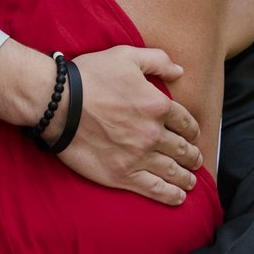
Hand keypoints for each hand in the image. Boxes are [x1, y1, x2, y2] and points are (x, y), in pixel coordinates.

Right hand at [59, 46, 202, 205]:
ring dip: (186, 177)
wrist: (58, 104)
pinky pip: (154, 189)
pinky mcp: (122, 175)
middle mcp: (153, 133)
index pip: (185, 121)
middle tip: (195, 160)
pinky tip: (179, 197)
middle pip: (182, 148)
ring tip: (191, 181)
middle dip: (192, 155)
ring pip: (172, 171)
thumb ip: (157, 61)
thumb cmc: (90, 76)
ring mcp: (138, 156)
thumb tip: (179, 70)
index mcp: (157, 105)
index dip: (192, 130)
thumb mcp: (126, 56)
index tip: (193, 135)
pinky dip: (171, 195)